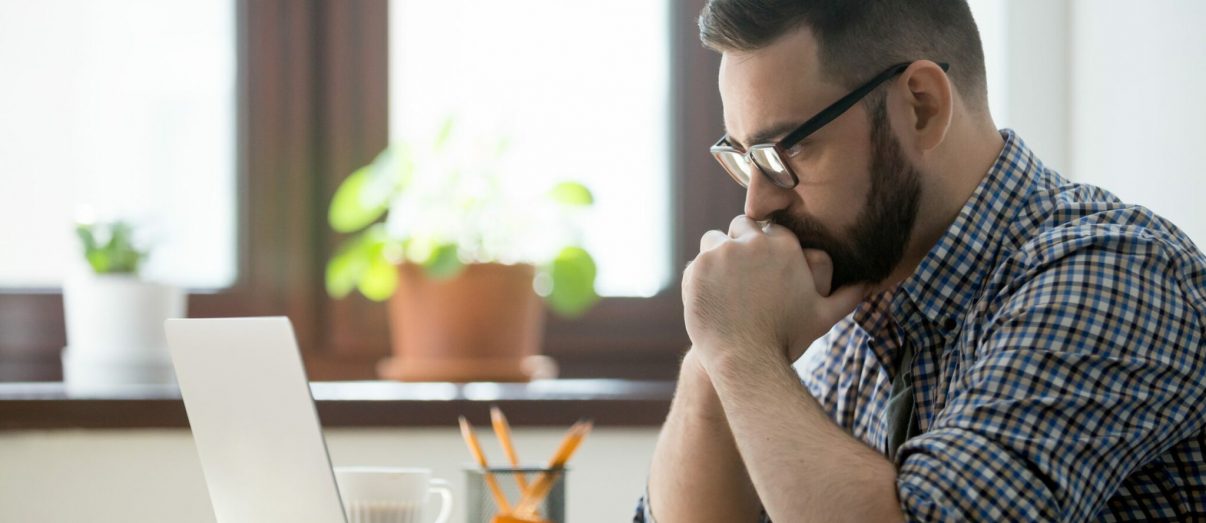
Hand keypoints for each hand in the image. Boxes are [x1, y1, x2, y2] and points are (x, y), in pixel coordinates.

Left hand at [683, 215, 867, 367]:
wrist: (746, 360)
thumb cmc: (787, 339)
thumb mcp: (824, 316)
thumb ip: (848, 295)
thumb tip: (871, 282)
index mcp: (784, 246)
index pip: (769, 229)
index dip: (765, 247)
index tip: (762, 269)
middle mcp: (752, 242)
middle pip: (741, 227)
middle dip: (741, 245)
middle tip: (742, 277)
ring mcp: (720, 253)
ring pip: (714, 241)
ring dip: (717, 257)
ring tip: (725, 286)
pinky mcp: (696, 268)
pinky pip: (695, 263)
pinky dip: (699, 278)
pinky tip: (711, 299)